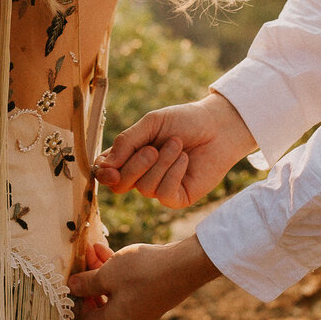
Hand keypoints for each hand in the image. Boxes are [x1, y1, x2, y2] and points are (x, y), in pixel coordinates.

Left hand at [68, 237, 220, 319]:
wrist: (183, 266)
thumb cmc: (142, 271)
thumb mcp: (108, 274)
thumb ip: (86, 283)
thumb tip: (71, 287)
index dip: (77, 300)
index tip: (74, 279)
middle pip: (100, 305)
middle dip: (90, 280)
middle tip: (83, 258)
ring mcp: (142, 311)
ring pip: (114, 293)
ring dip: (103, 272)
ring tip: (94, 248)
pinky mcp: (151, 298)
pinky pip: (128, 289)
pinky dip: (118, 274)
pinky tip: (111, 251)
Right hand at [93, 92, 256, 207]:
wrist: (218, 126)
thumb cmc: (184, 121)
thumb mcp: (151, 123)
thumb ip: (126, 141)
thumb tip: (105, 166)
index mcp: (130, 155)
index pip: (106, 172)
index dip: (103, 173)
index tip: (109, 169)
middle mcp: (141, 175)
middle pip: (120, 185)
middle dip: (135, 166)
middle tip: (153, 148)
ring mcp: (159, 188)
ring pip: (144, 188)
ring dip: (162, 163)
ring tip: (177, 145)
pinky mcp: (178, 198)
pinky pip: (165, 194)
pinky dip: (174, 173)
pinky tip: (185, 160)